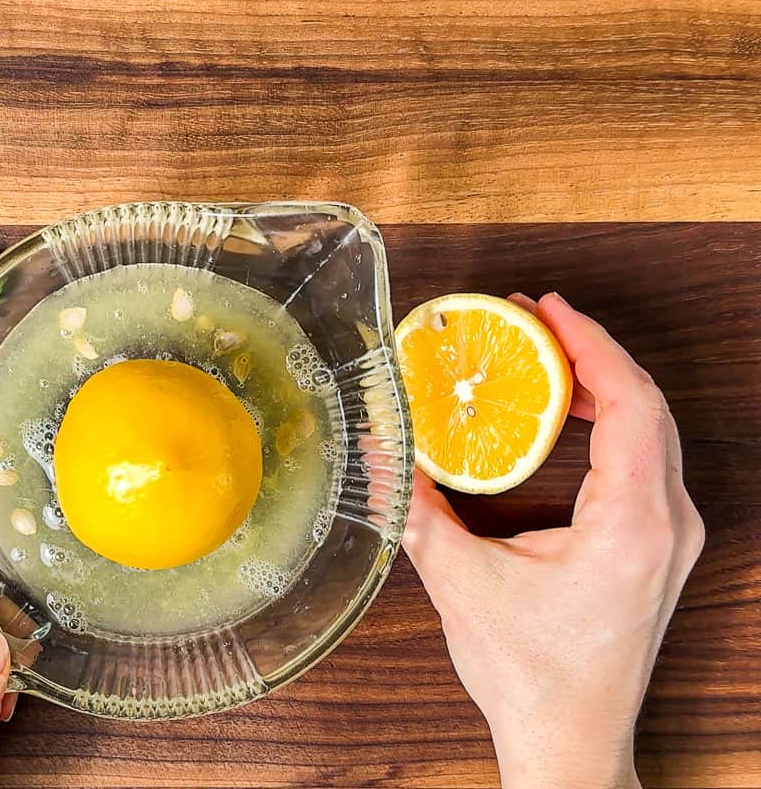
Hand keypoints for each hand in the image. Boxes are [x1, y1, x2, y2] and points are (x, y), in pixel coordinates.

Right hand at [402, 292, 703, 788]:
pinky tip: (568, 412)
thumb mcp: (461, 584)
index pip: (631, 404)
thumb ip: (413, 511)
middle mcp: (668, 524)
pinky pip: (647, 459)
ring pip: (653, 431)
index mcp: (632, 525)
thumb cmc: (531, 674)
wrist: (570, 738)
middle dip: (591, 352)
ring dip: (603, 384)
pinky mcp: (659, 546)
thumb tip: (375, 451)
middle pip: (649, 406)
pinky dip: (611, 421)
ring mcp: (672, 536)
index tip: (547, 308)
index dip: (591, 345)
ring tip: (547, 353)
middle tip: (533, 319)